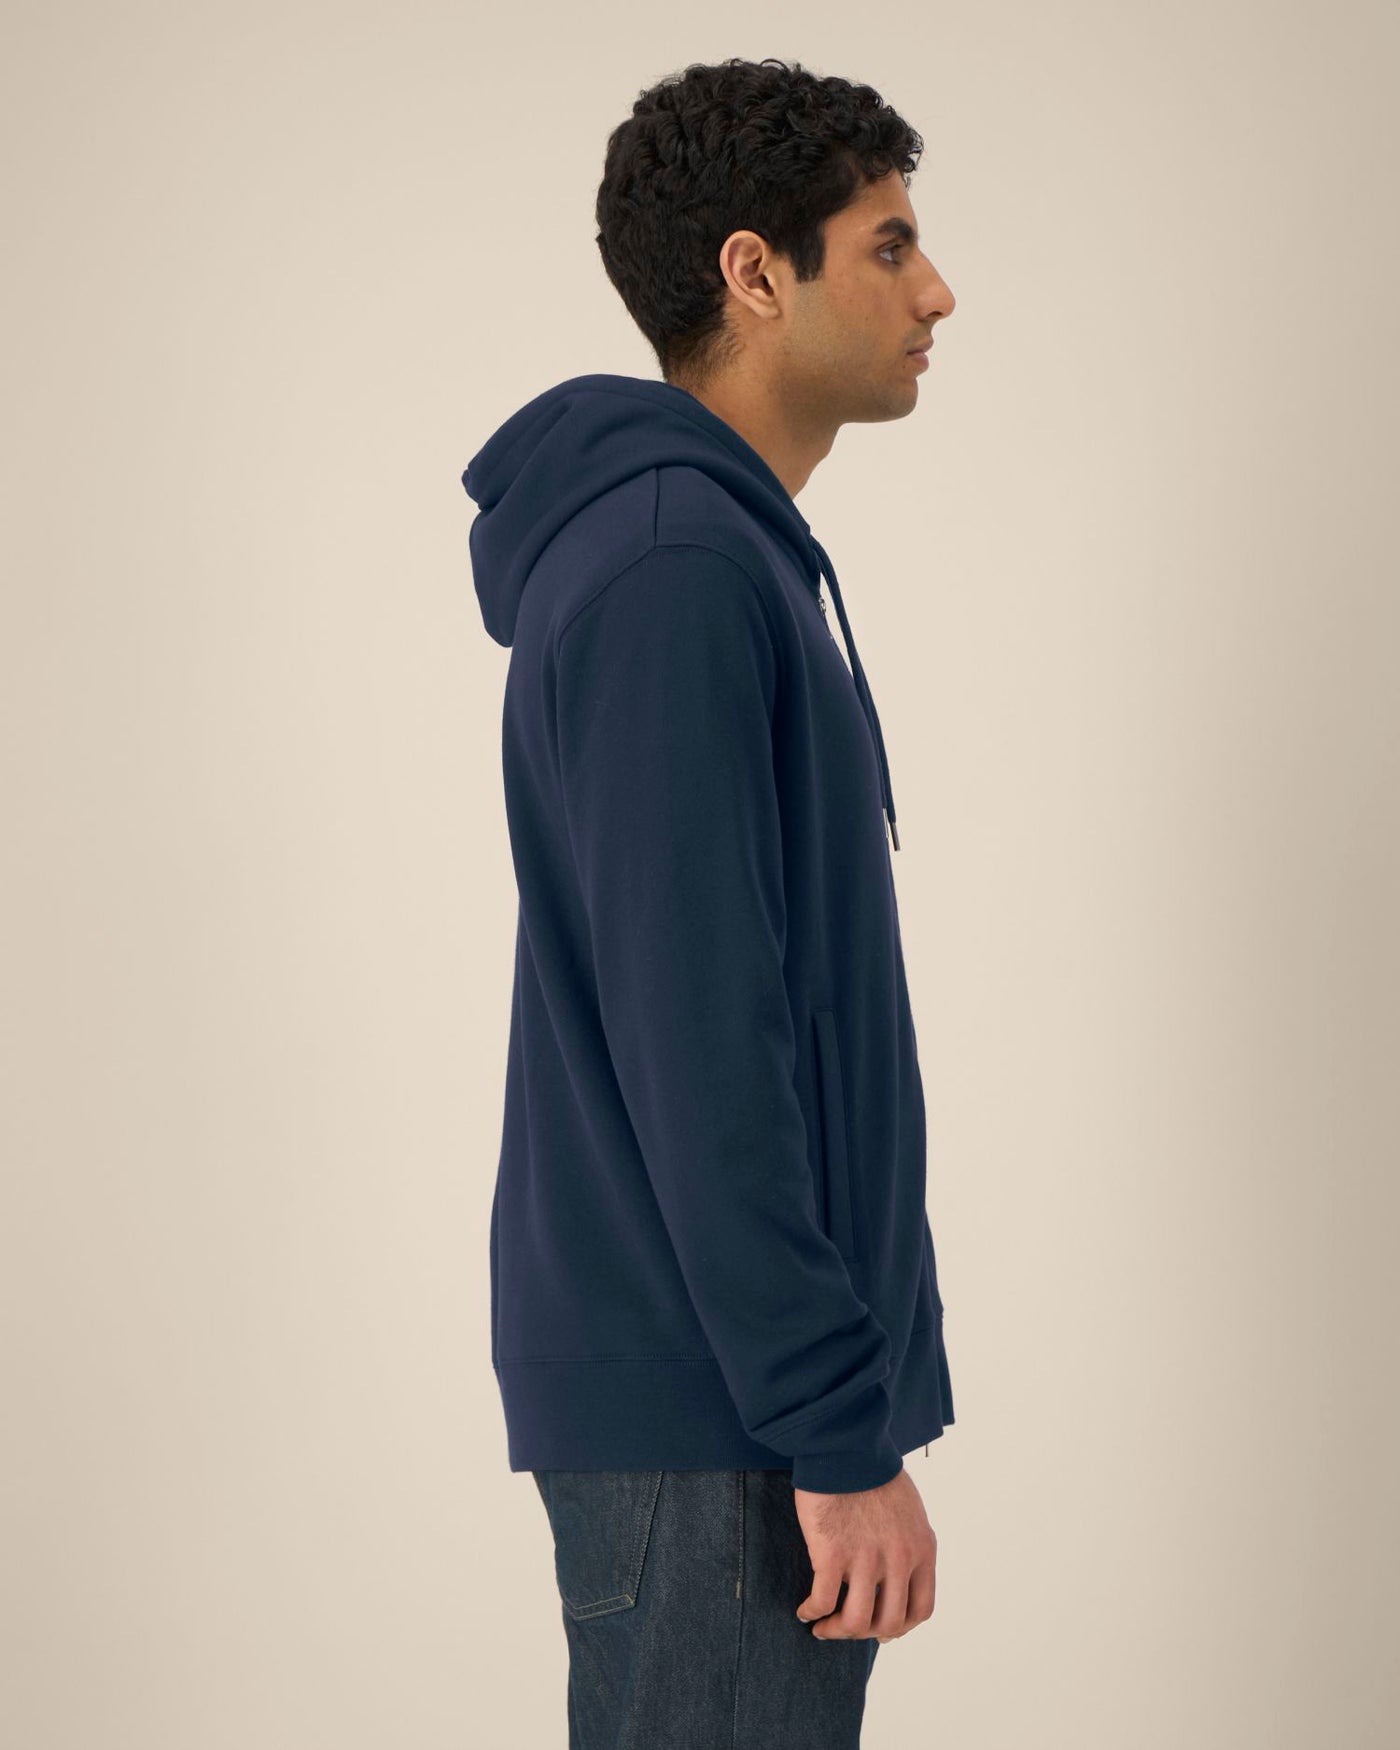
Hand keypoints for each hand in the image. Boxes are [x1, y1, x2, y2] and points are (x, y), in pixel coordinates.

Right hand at [792, 1467, 936, 1642]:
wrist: (846, 1447)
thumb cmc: (873, 1471)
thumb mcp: (910, 1511)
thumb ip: (908, 1543)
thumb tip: (897, 1571)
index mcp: (921, 1550)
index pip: (920, 1610)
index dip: (900, 1626)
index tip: (881, 1629)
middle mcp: (899, 1561)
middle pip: (888, 1624)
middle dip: (865, 1633)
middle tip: (846, 1628)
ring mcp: (866, 1560)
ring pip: (855, 1622)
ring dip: (836, 1631)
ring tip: (823, 1627)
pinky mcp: (832, 1553)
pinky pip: (822, 1601)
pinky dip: (812, 1612)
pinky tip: (804, 1610)